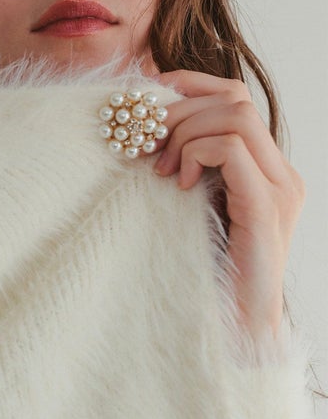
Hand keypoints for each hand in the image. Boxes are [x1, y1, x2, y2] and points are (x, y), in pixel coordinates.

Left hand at [151, 71, 305, 341]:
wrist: (230, 333)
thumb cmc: (199, 275)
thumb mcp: (184, 210)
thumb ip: (179, 170)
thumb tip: (138, 129)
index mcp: (263, 170)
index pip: (236, 96)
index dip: (189, 84)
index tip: (145, 98)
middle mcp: (280, 174)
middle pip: (235, 97)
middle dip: (179, 109)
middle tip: (143, 143)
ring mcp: (279, 190)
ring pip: (236, 114)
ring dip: (185, 131)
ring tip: (160, 168)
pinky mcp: (267, 209)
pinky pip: (232, 148)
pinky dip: (197, 154)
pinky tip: (178, 184)